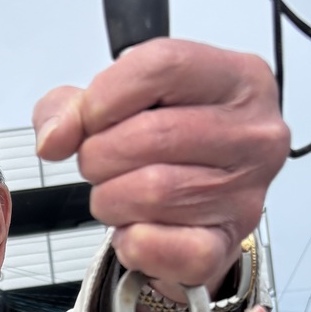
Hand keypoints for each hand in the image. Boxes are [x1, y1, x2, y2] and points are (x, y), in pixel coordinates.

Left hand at [32, 39, 288, 305]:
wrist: (197, 212)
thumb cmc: (168, 148)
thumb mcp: (120, 105)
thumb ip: (74, 106)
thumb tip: (55, 138)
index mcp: (240, 80)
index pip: (163, 66)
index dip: (107, 94)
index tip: (90, 117)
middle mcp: (255, 135)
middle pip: (152, 135)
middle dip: (101, 155)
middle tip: (99, 165)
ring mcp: (247, 195)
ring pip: (151, 192)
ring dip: (110, 199)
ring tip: (116, 195)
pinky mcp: (225, 246)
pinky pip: (158, 243)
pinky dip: (128, 240)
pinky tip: (133, 228)